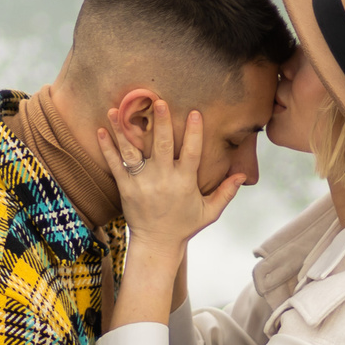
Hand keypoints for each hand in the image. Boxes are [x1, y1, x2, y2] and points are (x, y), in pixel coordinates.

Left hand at [97, 101, 237, 248]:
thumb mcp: (210, 211)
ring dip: (123, 130)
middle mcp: (163, 180)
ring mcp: (142, 183)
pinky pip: (115, 165)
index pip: (192, 153)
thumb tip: (243, 175)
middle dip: (161, 123)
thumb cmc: (184, 226)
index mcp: (184, 182)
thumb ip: (226, 192)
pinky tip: (101, 130)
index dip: (195, 133)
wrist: (157, 244)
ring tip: (115, 110)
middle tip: (158, 101)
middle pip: (162, 146)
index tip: (195, 112)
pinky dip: (107, 148)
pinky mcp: (125, 188)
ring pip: (133, 152)